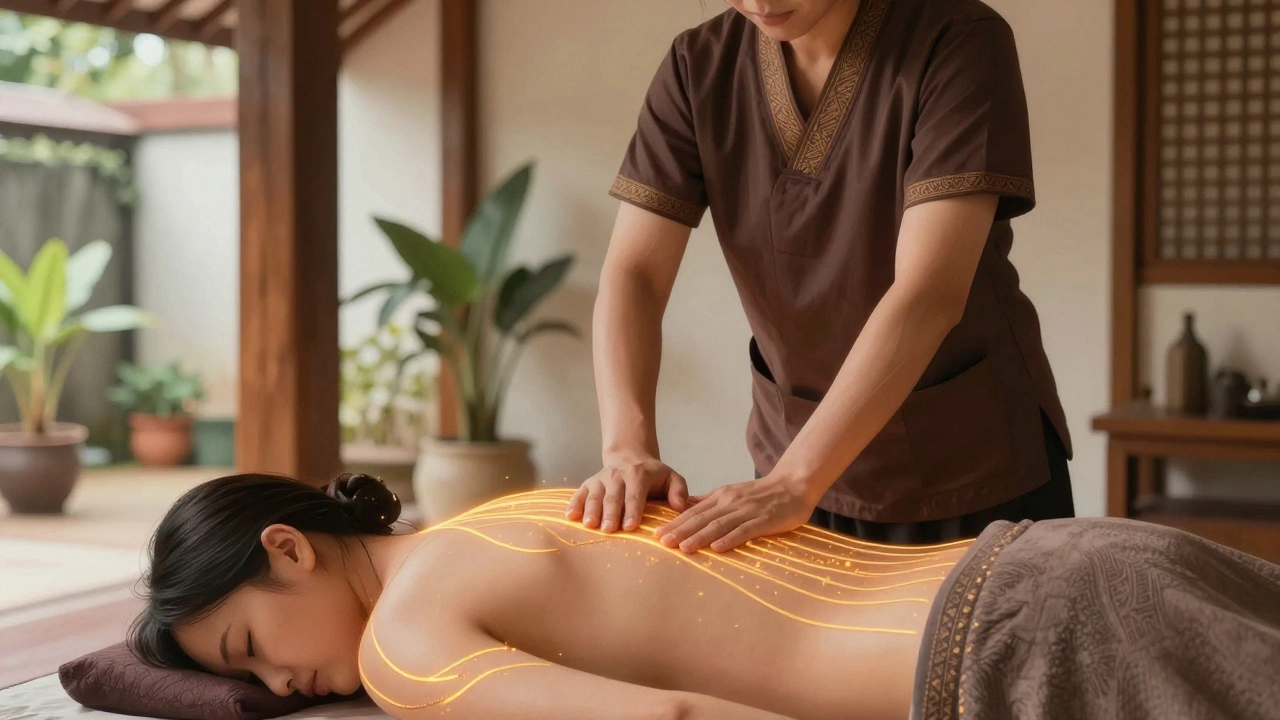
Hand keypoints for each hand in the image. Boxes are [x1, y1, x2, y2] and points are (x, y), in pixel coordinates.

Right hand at [565, 455, 689, 532]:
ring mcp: (601, 479)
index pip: (635, 494)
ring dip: (592, 510)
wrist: (629, 457)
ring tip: (590, 525)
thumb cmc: (652, 475)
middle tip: (609, 529)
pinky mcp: (589, 483)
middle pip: (613, 496)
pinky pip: (579, 493)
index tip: (630, 526)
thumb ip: (679, 490)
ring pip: (595, 495)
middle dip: (611, 513)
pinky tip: (570, 516)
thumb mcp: (671, 477)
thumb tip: (680, 506)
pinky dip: (574, 504)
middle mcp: (617, 475)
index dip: (633, 510)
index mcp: (638, 475)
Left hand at [653, 474, 815, 553]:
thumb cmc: (762, 493)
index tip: (657, 535)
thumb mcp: (732, 493)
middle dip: (681, 531)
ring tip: (683, 548)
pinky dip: (729, 539)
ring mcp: (746, 511)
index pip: (693, 511)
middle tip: (662, 543)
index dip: (675, 523)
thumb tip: (685, 507)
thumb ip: (710, 501)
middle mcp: (730, 502)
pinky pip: (744, 530)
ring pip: (718, 525)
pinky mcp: (763, 520)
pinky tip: (717, 549)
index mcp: (721, 496)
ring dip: (699, 537)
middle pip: (701, 518)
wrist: (793, 484)